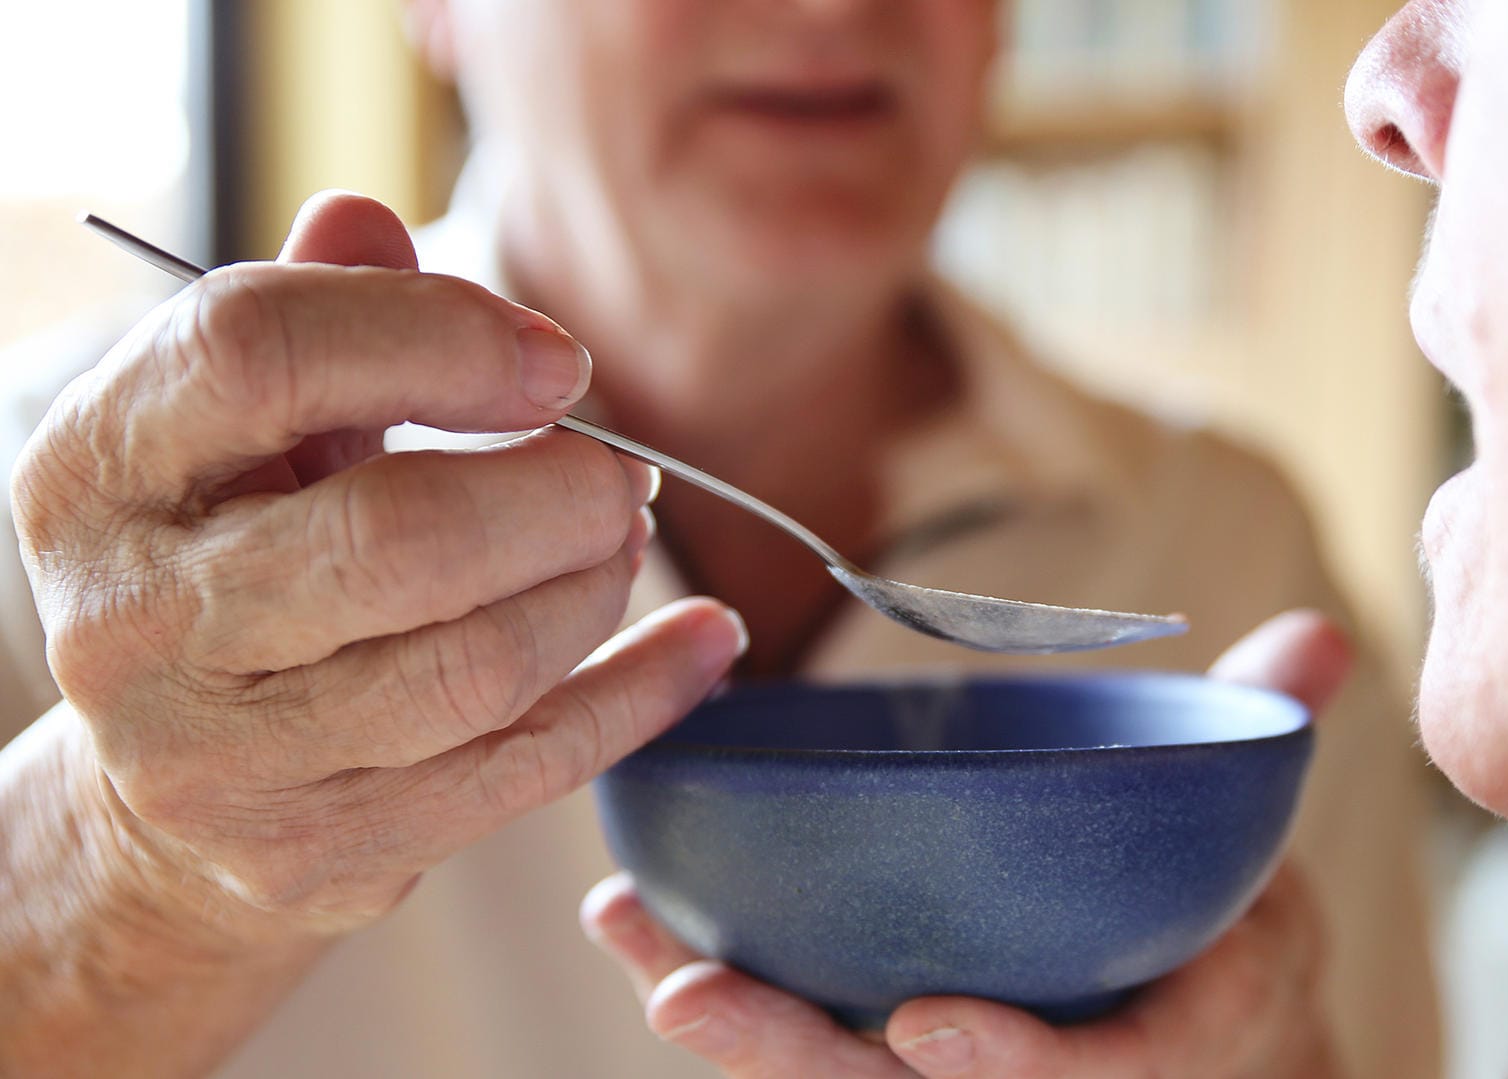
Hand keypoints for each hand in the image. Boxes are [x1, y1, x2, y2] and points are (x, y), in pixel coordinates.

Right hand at [10, 191, 745, 943]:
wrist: (165, 793)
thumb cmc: (227, 561)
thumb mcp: (234, 430)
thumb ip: (310, 318)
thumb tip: (371, 220)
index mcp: (100, 470)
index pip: (259, 354)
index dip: (438, 335)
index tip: (554, 363)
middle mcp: (137, 622)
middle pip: (396, 536)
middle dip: (555, 491)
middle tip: (616, 472)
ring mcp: (227, 759)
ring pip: (478, 666)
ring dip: (594, 586)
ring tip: (621, 538)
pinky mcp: (324, 854)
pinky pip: (531, 767)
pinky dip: (644, 692)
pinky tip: (703, 641)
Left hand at [582, 610, 1349, 1078]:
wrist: (1200, 995)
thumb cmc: (1220, 911)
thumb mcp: (1261, 834)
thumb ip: (1274, 736)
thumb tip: (1316, 645)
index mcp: (1165, 1037)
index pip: (1099, 1074)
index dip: (1016, 1063)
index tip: (924, 1029)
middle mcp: (1057, 1066)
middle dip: (799, 1058)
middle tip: (691, 998)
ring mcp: (969, 1051)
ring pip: (840, 1067)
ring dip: (729, 1012)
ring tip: (628, 935)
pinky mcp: (901, 1028)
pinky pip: (812, 1018)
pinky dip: (729, 971)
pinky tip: (636, 913)